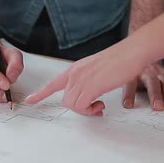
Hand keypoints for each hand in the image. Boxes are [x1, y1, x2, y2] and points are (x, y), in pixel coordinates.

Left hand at [25, 46, 142, 115]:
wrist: (132, 51)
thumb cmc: (121, 60)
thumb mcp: (99, 70)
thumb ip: (90, 81)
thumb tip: (89, 97)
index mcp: (75, 69)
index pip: (53, 84)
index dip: (41, 94)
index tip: (30, 100)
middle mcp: (75, 74)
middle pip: (66, 100)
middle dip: (80, 109)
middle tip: (96, 108)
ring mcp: (81, 79)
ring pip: (72, 105)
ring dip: (86, 110)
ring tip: (99, 106)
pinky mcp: (90, 86)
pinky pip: (81, 107)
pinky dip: (90, 110)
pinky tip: (100, 105)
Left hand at [122, 63, 163, 110]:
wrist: (144, 52)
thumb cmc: (133, 71)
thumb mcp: (124, 77)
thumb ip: (122, 89)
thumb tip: (122, 105)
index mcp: (133, 73)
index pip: (130, 84)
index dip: (129, 95)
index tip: (127, 105)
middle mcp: (147, 72)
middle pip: (151, 83)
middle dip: (155, 95)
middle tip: (158, 107)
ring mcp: (160, 72)